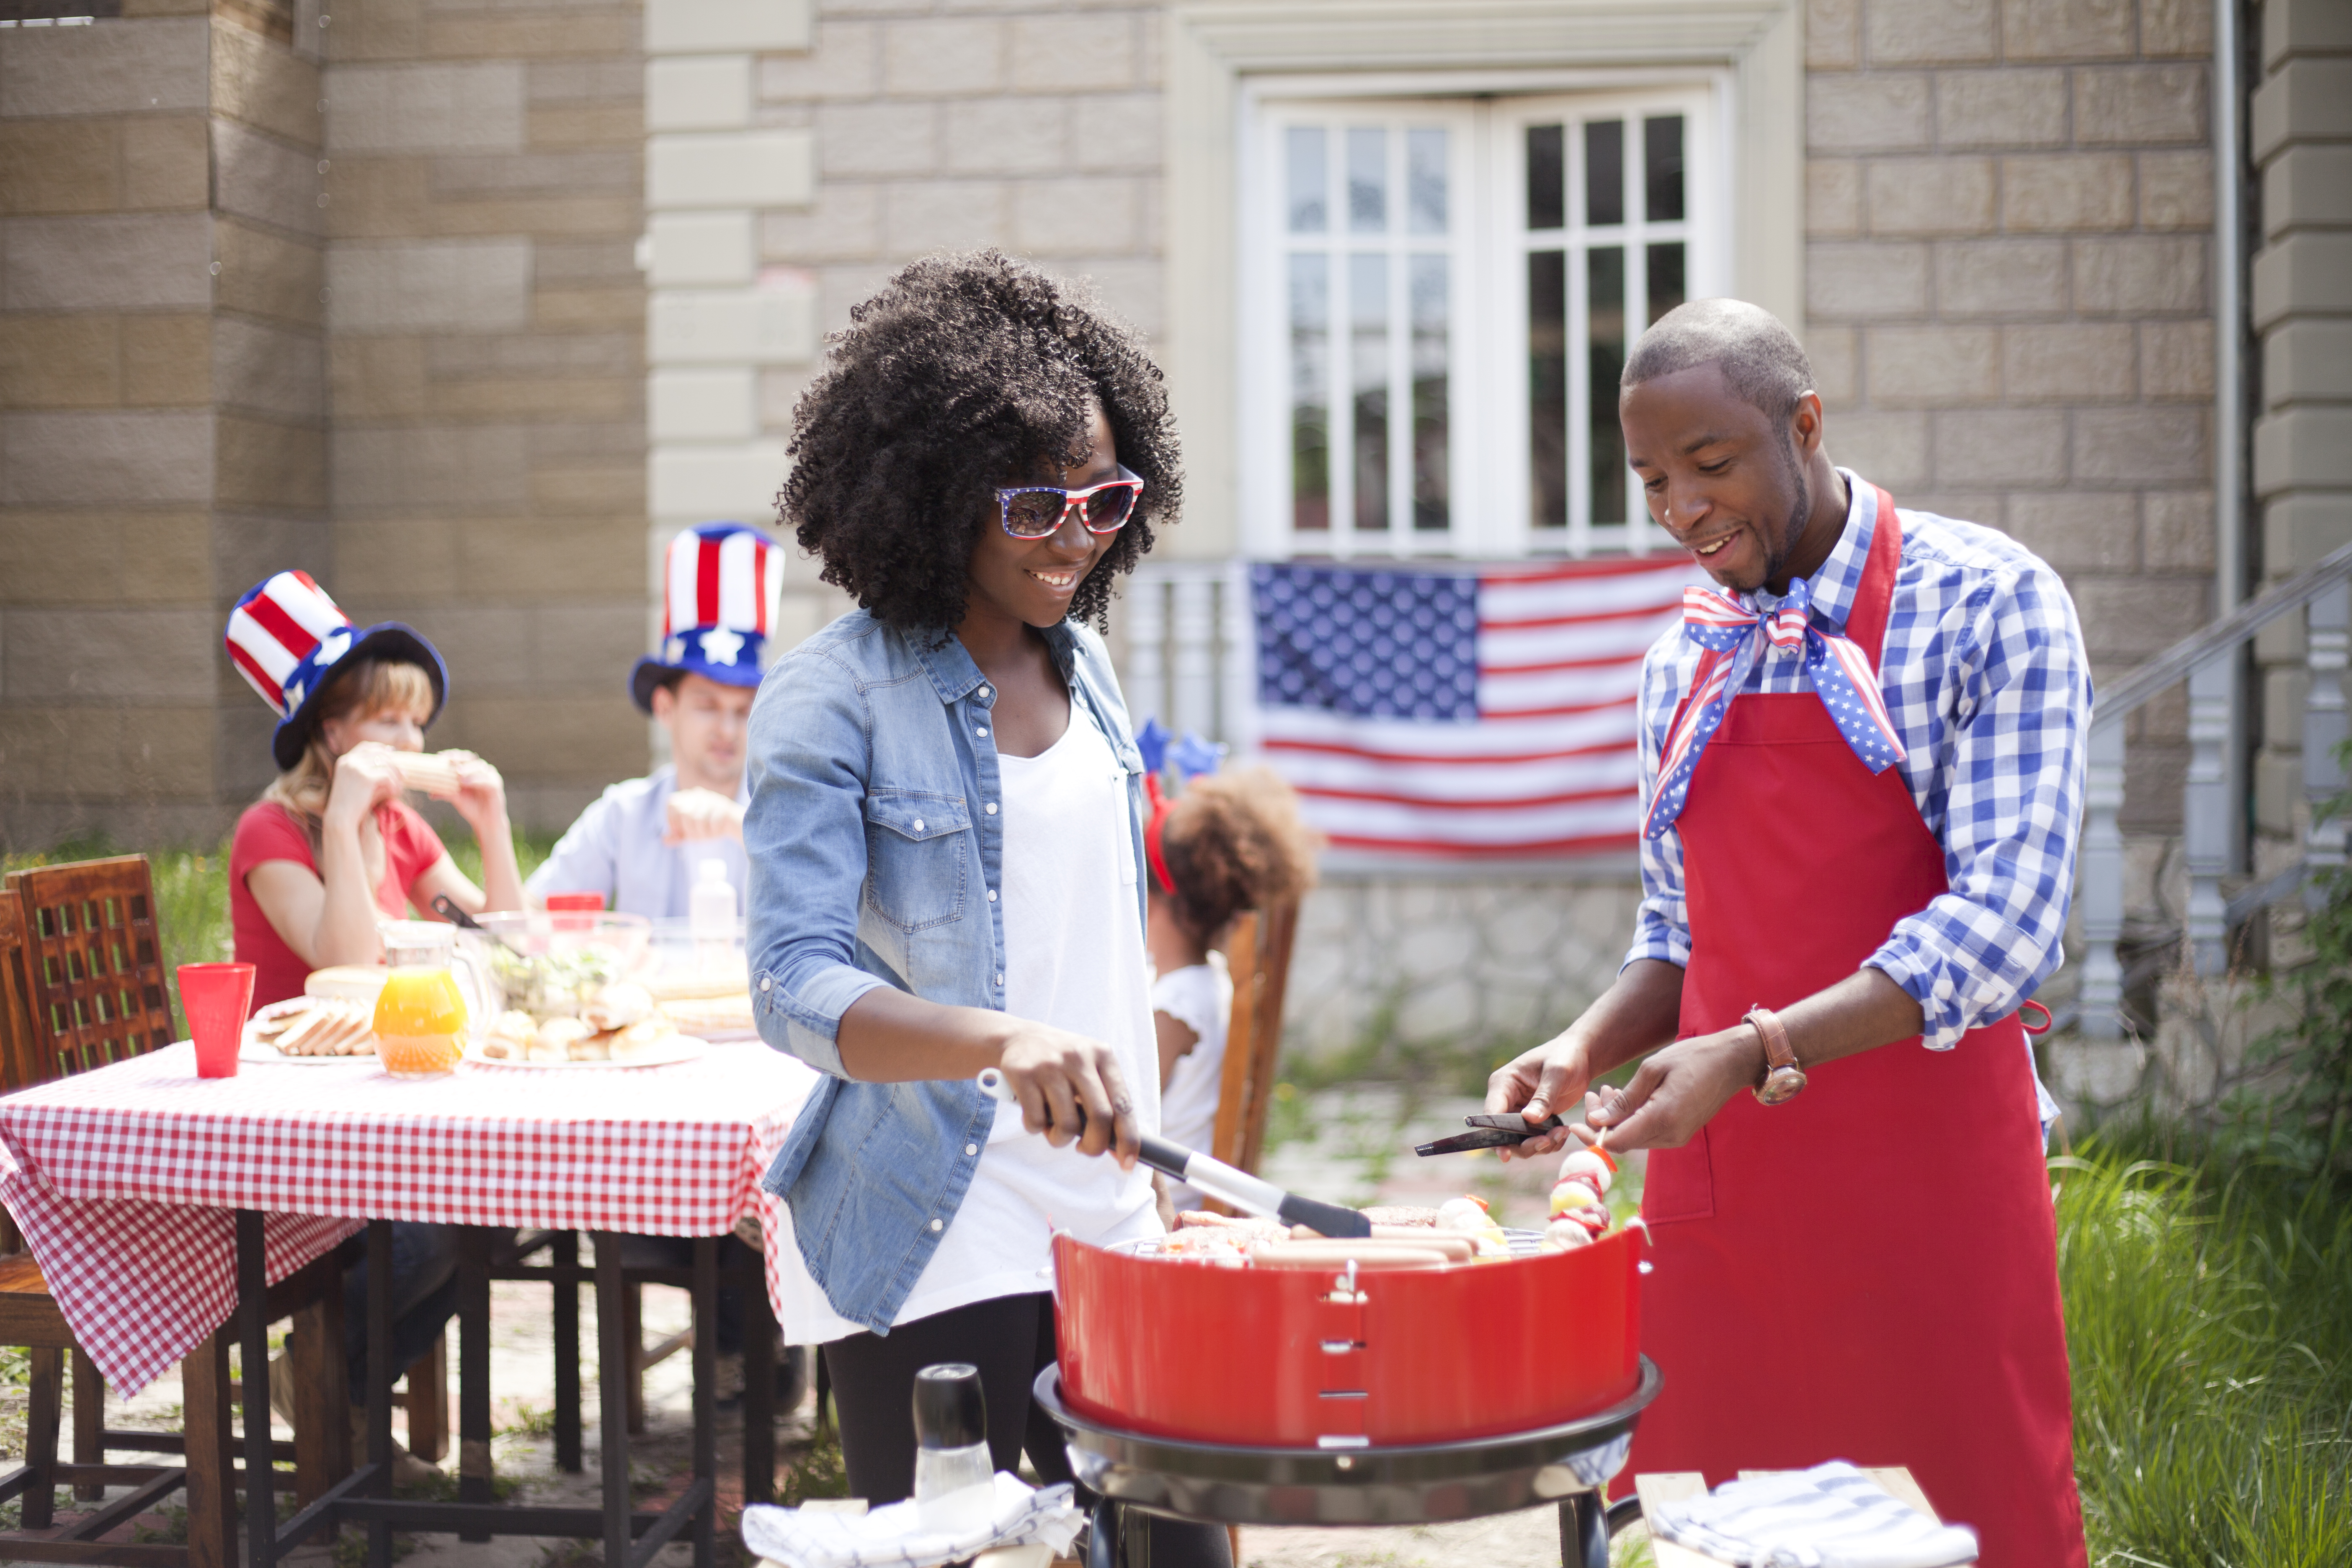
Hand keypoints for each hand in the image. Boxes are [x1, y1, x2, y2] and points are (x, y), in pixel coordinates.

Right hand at [325, 742, 403, 825]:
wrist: (340, 817)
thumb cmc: (351, 803)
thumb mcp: (357, 782)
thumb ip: (369, 770)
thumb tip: (392, 757)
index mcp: (344, 760)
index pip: (365, 746)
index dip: (380, 749)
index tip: (393, 755)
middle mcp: (349, 761)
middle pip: (379, 754)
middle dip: (394, 764)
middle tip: (404, 775)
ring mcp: (356, 767)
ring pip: (385, 764)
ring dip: (396, 776)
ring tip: (399, 787)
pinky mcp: (365, 777)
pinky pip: (387, 776)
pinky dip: (394, 784)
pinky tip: (395, 792)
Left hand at [438, 750, 507, 831]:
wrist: (484, 822)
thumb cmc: (471, 807)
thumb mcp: (456, 798)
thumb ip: (445, 793)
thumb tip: (430, 793)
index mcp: (471, 770)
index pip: (461, 758)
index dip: (451, 755)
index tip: (440, 756)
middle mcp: (481, 770)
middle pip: (470, 758)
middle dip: (459, 758)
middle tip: (449, 760)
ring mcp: (490, 776)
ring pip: (479, 767)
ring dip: (467, 769)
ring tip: (457, 773)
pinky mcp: (496, 786)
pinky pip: (486, 780)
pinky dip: (475, 780)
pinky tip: (464, 782)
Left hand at [664, 787, 744, 844]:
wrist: (736, 826)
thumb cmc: (710, 827)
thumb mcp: (691, 833)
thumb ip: (678, 836)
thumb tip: (664, 840)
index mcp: (689, 797)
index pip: (671, 803)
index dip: (671, 820)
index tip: (679, 833)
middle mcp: (699, 795)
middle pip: (683, 812)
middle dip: (688, 829)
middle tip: (696, 837)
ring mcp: (712, 800)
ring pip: (696, 819)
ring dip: (701, 833)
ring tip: (708, 835)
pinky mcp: (724, 807)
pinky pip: (711, 823)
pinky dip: (712, 832)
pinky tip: (718, 831)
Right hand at [996, 1023, 1139, 1167]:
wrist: (1018, 1038)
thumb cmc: (1062, 1065)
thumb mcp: (1088, 1070)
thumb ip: (1105, 1102)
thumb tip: (1120, 1149)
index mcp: (1103, 1056)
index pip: (1123, 1104)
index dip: (1128, 1139)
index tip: (1127, 1164)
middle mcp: (1079, 1056)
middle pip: (1100, 1117)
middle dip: (1094, 1145)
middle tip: (1085, 1149)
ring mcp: (1050, 1064)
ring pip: (1067, 1124)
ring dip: (1060, 1139)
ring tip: (1054, 1129)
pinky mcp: (1024, 1073)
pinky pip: (1036, 1121)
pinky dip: (1036, 1128)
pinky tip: (1034, 1114)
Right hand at [1483, 1031, 1593, 1160]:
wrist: (1580, 1057)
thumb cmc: (1566, 1056)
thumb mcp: (1557, 1072)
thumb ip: (1544, 1096)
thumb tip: (1529, 1119)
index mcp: (1504, 1083)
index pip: (1492, 1113)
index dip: (1496, 1135)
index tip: (1506, 1155)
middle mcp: (1507, 1099)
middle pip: (1504, 1134)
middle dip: (1525, 1144)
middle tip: (1548, 1142)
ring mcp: (1519, 1112)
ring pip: (1520, 1141)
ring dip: (1540, 1145)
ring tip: (1562, 1133)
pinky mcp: (1533, 1120)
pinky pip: (1535, 1140)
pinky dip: (1549, 1143)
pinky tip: (1563, 1132)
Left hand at [1581, 1024, 1767, 1150]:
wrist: (1731, 1062)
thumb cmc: (1692, 1057)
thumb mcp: (1652, 1069)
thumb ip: (1624, 1100)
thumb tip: (1598, 1120)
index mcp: (1662, 1119)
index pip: (1616, 1141)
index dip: (1592, 1136)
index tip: (1574, 1121)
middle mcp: (1670, 1136)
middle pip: (1623, 1142)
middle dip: (1601, 1123)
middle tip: (1593, 1095)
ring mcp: (1677, 1137)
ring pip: (1634, 1139)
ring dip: (1616, 1120)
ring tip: (1608, 1091)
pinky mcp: (1680, 1133)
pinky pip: (1648, 1134)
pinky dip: (1632, 1120)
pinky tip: (1627, 1099)